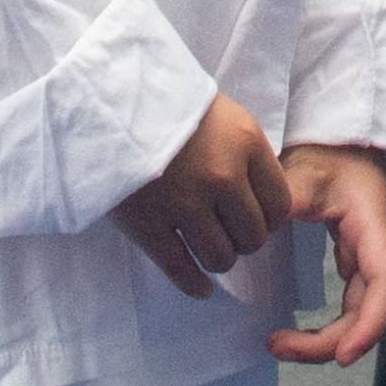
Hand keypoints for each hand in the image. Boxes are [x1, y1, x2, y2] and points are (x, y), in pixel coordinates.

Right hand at [109, 93, 287, 302]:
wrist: (106, 97)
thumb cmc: (167, 101)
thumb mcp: (221, 114)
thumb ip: (246, 153)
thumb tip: (264, 198)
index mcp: (245, 143)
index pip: (280, 204)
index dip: (270, 219)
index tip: (258, 218)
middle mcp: (221, 176)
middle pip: (253, 237)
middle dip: (243, 239)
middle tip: (228, 232)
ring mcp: (184, 203)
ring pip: (221, 258)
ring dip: (217, 257)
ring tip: (208, 247)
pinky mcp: (148, 224)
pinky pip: (181, 270)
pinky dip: (194, 285)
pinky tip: (200, 288)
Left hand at [272, 143, 385, 365]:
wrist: (339, 132)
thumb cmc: (327, 148)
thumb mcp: (304, 171)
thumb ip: (286, 201)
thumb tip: (256, 232)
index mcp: (374, 228)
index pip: (385, 286)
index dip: (369, 326)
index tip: (342, 355)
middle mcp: (377, 249)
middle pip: (368, 311)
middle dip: (330, 341)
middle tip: (278, 346)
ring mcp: (365, 256)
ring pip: (357, 313)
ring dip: (325, 339)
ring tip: (277, 344)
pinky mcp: (351, 258)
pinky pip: (346, 303)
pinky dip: (325, 326)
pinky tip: (294, 333)